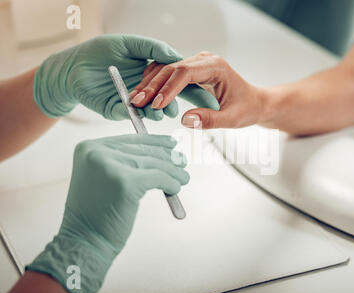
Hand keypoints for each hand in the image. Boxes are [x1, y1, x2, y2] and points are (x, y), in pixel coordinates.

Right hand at [26, 134, 188, 292]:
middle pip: (144, 150)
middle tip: (182, 162)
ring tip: (183, 178)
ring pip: (154, 164)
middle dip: (168, 157)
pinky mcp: (126, 182)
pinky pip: (159, 177)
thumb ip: (125, 161)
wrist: (84, 241)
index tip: (171, 144)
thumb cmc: (96, 213)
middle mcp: (97, 152)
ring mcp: (111, 166)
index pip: (130, 140)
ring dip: (173, 172)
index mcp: (89, 148)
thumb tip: (161, 152)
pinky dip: (171, 183)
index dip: (155, 142)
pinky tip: (174, 189)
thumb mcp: (103, 177)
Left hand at [33, 34, 217, 120]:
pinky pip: (133, 115)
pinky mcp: (119, 111)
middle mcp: (147, 88)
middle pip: (170, 98)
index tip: (211, 98)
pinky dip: (141, 114)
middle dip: (181, 105)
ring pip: (154, 109)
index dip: (195, 90)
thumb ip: (152, 48)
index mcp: (152, 72)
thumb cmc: (98, 52)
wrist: (70, 67)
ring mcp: (134, 101)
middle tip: (191, 109)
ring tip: (164, 111)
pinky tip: (146, 112)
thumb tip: (176, 56)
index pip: (179, 81)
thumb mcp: (128, 44)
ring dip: (161, 111)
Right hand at [129, 52, 264, 128]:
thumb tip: (185, 120)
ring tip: (135, 100)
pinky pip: (169, 74)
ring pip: (166, 69)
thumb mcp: (232, 119)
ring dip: (150, 84)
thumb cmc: (246, 108)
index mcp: (215, 67)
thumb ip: (210, 120)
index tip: (156, 104)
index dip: (168, 88)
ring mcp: (196, 64)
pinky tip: (145, 96)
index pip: (185, 72)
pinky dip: (155, 84)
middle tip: (136, 102)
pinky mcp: (191, 71)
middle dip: (153, 86)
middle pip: (171, 68)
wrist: (254, 102)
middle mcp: (204, 60)